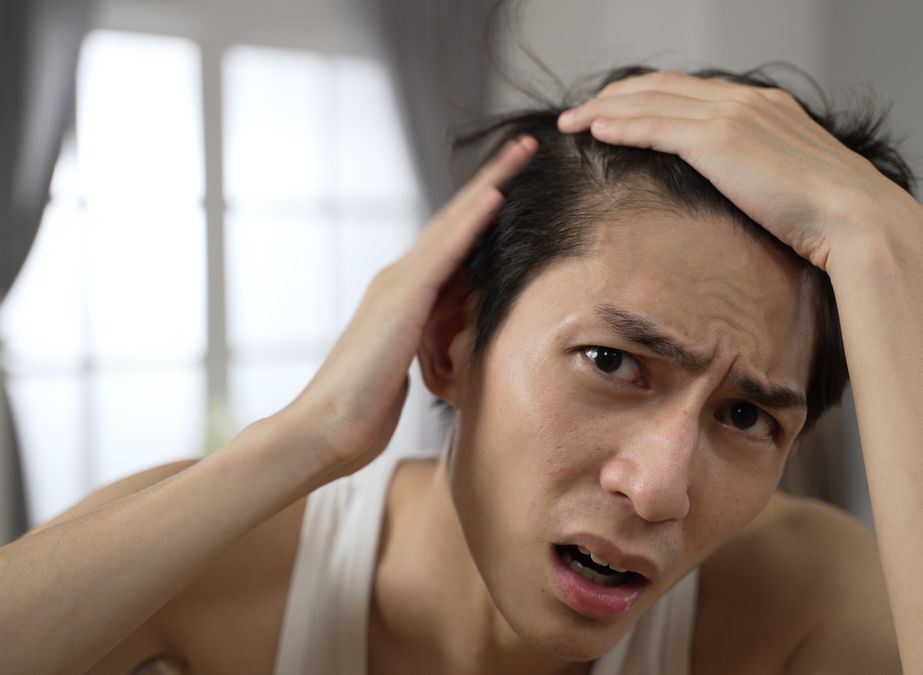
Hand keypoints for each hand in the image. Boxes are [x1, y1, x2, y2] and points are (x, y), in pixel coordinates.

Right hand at [275, 135, 537, 480]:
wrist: (324, 430)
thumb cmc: (365, 410)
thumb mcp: (415, 368)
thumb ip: (436, 341)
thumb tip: (462, 332)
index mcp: (408, 297)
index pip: (455, 244)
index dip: (485, 211)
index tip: (516, 183)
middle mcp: (401, 280)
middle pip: (455, 220)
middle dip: (492, 181)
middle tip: (526, 146)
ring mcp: (399, 284)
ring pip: (452, 223)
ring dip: (490, 185)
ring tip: (522, 152)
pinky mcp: (402, 299)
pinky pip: (445, 251)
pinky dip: (471, 221)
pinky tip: (495, 195)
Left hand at [556, 71, 922, 274]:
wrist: (857, 219)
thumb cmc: (833, 218)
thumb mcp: (794, 186)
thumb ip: (764, 176)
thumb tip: (746, 195)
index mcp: (766, 106)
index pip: (692, 91)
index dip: (650, 97)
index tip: (620, 110)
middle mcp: (746, 101)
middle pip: (663, 85)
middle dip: (616, 95)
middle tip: (582, 112)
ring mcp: (731, 115)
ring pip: (650, 100)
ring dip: (605, 108)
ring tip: (574, 121)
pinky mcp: (717, 140)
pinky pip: (653, 125)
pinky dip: (620, 124)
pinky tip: (595, 130)